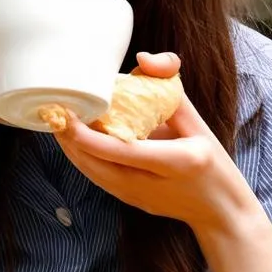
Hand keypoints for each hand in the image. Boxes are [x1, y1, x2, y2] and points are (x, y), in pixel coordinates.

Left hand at [53, 52, 257, 236]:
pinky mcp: (128, 201)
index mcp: (177, 161)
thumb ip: (167, 87)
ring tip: (56, 118)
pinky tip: (71, 137)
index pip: (121, 149)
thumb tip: (140, 59)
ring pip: (90, 172)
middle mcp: (152, 184)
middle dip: (68, 136)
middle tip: (51, 107)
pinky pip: (96, 176)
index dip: (86, 134)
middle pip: (95, 163)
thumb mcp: (197, 121)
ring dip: (69, 145)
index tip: (65, 111)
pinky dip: (81, 156)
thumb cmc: (212, 160)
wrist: (220, 212)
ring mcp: (137, 198)